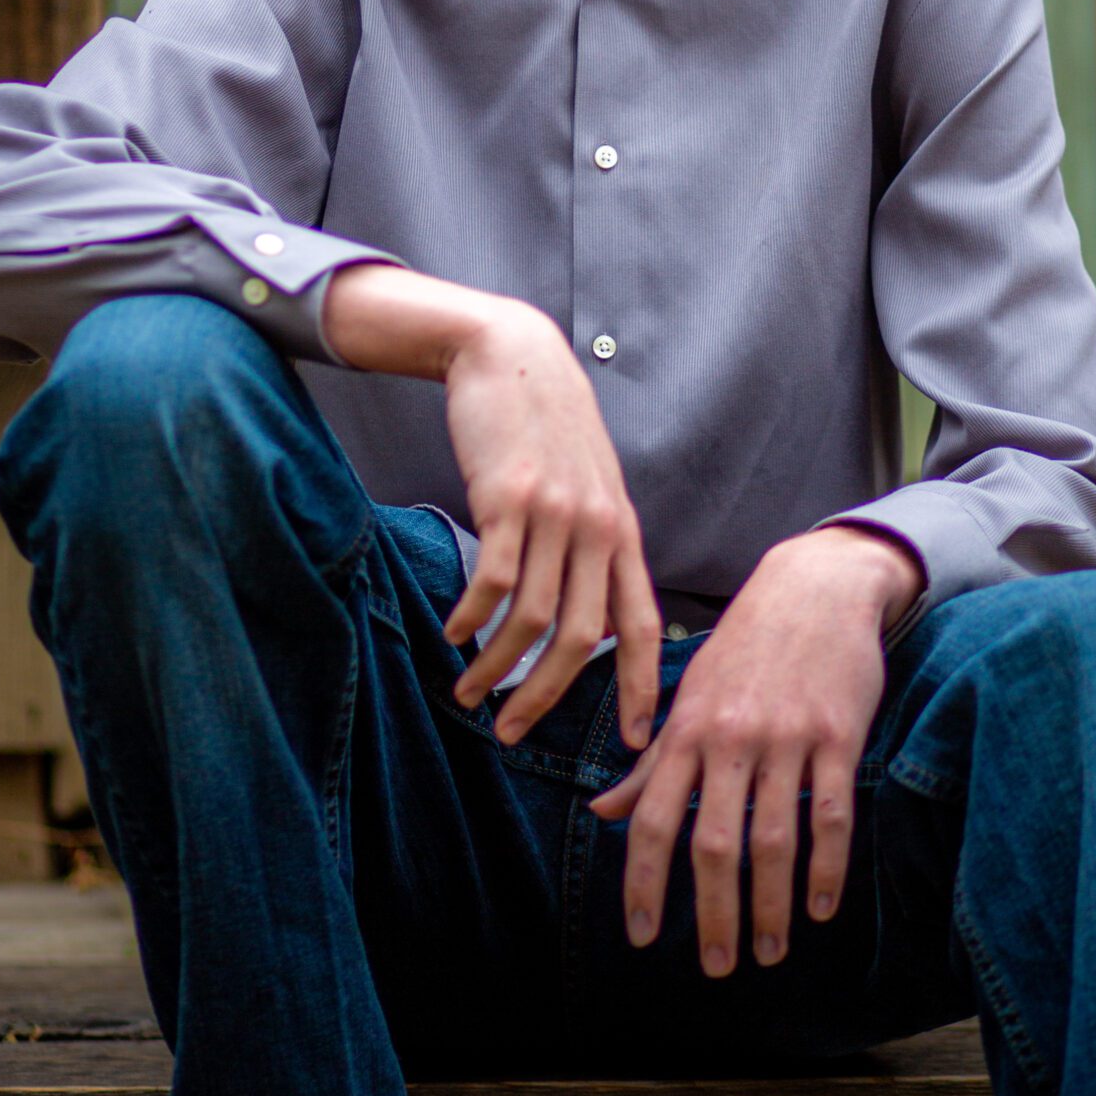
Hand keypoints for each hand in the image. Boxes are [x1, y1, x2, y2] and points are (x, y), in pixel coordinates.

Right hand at [322, 264, 662, 746]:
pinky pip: (491, 582)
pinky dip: (471, 619)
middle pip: (582, 641)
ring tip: (468, 692)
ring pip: (530, 620)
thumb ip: (597, 546)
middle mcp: (597, 528)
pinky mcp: (509, 499)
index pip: (642, 625)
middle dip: (547, 698)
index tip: (637, 742)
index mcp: (623, 532)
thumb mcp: (591, 483)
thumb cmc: (547, 424)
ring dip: (496, 668)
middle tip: (512, 733)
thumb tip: (593, 623)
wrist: (511, 353)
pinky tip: (453, 633)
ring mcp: (554, 514)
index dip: (643, 688)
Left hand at [588, 525, 924, 975]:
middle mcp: (730, 737)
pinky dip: (826, 868)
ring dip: (771, 905)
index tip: (642, 937)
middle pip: (713, 842)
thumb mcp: (687, 696)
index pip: (653, 820)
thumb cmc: (744, 648)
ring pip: (775, 838)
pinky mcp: (837, 736)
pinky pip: (831, 813)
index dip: (644, 882)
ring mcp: (785, 737)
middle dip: (712, 913)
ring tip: (769, 952)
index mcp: (685, 731)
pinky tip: (819, 908)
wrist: (814, 586)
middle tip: (717, 967)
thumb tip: (601, 812)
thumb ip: (651, 762)